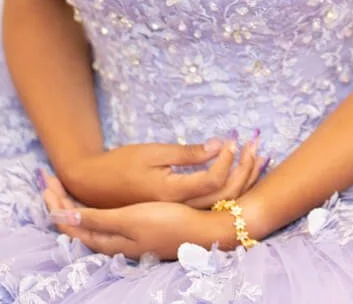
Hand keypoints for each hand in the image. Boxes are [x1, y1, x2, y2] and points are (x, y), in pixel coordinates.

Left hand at [43, 194, 237, 261]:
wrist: (203, 230)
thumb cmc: (166, 222)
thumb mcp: (129, 218)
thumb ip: (95, 220)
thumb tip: (61, 218)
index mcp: (109, 239)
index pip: (70, 226)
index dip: (54, 205)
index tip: (43, 183)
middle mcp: (114, 241)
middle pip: (77, 224)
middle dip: (60, 203)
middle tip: (48, 180)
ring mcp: (127, 236)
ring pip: (90, 220)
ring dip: (74, 204)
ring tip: (63, 187)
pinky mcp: (139, 229)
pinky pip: (103, 219)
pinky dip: (90, 207)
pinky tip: (94, 199)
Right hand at [54, 133, 266, 208]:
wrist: (95, 187)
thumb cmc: (121, 165)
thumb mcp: (152, 152)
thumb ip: (186, 153)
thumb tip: (219, 145)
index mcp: (172, 193)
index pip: (214, 180)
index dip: (228, 160)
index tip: (232, 140)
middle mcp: (180, 208)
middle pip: (226, 196)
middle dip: (246, 170)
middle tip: (257, 146)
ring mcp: (180, 212)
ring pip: (222, 202)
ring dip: (243, 180)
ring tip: (257, 157)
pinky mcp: (179, 211)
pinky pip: (213, 203)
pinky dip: (231, 188)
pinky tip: (240, 173)